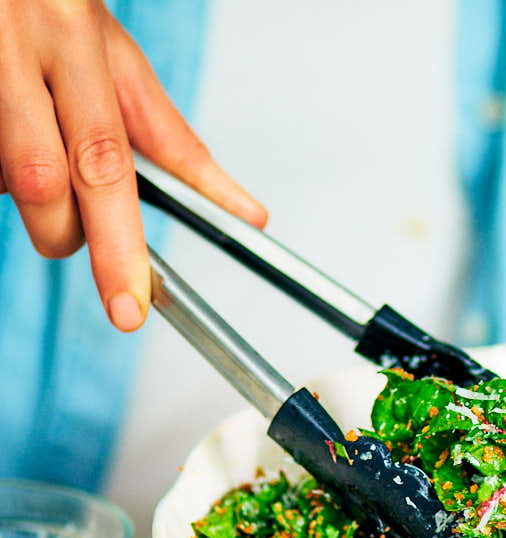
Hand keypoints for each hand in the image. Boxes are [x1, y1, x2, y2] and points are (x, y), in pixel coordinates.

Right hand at [0, 0, 266, 330]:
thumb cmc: (52, 9)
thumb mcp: (118, 59)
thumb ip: (172, 140)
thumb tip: (245, 214)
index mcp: (77, 37)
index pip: (108, 162)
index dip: (120, 245)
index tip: (132, 304)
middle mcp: (20, 44)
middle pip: (43, 181)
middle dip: (69, 236)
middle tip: (84, 256)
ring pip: (4, 179)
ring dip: (25, 195)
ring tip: (36, 152)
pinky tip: (8, 143)